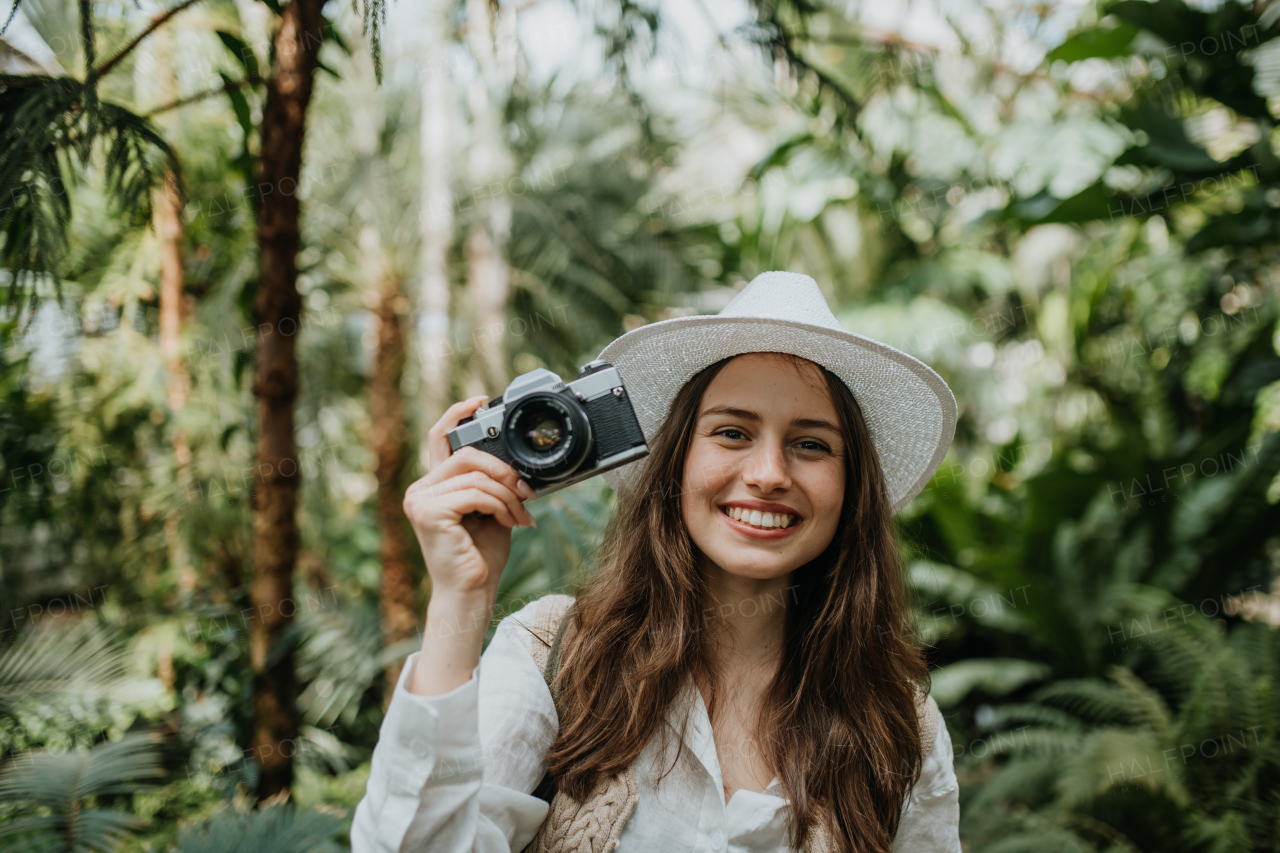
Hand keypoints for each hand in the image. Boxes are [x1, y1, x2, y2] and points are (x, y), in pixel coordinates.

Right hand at [404, 397, 537, 603]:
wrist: (472, 593)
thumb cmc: (481, 556)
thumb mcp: (490, 510)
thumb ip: (490, 483)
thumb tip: (514, 463)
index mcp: (433, 485)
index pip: (439, 438)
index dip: (457, 413)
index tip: (481, 400)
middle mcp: (420, 489)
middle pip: (466, 454)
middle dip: (504, 470)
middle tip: (528, 492)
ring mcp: (420, 500)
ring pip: (475, 474)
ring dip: (508, 494)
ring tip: (521, 515)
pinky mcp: (428, 512)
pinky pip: (475, 493)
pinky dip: (500, 505)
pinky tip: (508, 523)